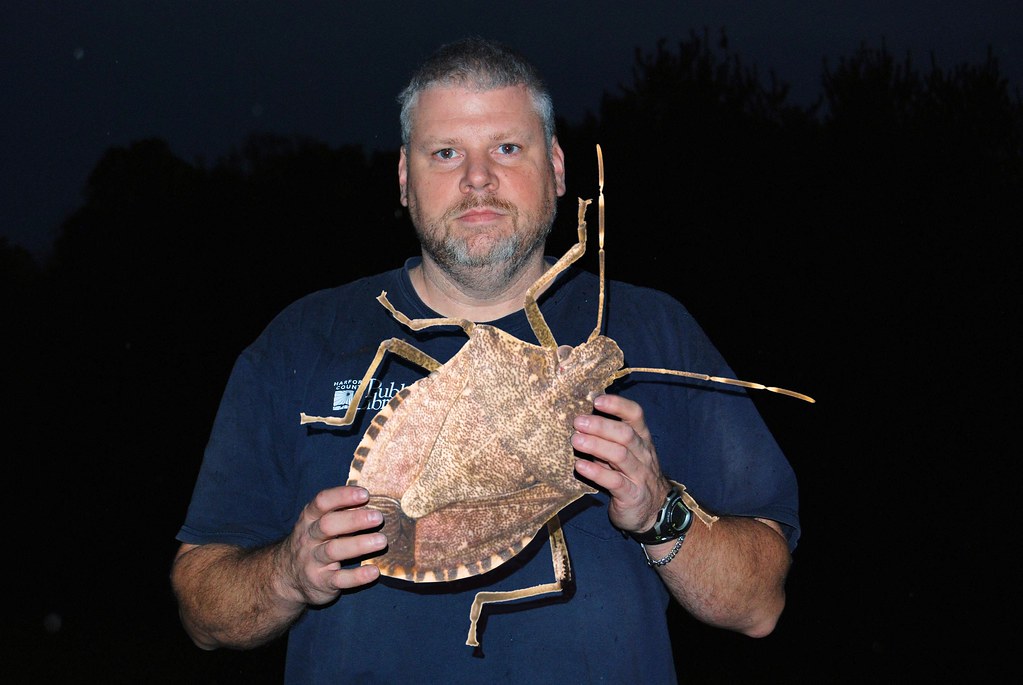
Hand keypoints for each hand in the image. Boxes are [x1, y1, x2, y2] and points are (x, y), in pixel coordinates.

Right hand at [278, 485, 386, 606]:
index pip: (322, 502)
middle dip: (354, 519)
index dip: (343, 496)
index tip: (364, 494)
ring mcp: (313, 561)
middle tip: (378, 517)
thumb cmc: (313, 542)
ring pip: (334, 551)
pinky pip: (339, 579)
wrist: (287, 577)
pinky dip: (357, 576)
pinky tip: (374, 572)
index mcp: (309, 519)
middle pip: (328, 525)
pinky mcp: (321, 582)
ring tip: (381, 541)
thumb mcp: (317, 524)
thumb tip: (370, 499)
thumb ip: (339, 512)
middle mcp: (308, 538)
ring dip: (359, 544)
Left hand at [571, 393, 671, 534]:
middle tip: (578, 422)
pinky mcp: (631, 495)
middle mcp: (643, 454)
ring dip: (596, 446)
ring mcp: (639, 475)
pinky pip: (614, 481)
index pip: (635, 415)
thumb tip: (581, 420)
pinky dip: (596, 472)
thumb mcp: (625, 454)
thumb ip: (608, 439)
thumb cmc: (632, 475)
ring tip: (576, 441)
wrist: (654, 511)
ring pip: (620, 455)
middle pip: (625, 434)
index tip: (596, 400)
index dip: (617, 405)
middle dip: (601, 426)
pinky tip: (580, 467)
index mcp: (642, 439)